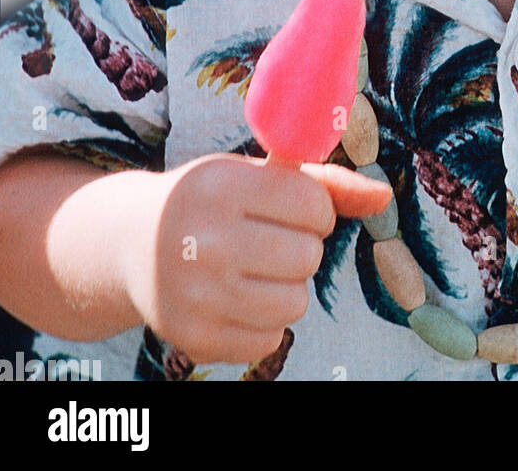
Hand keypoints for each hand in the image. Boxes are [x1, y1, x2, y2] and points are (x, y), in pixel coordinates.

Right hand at [122, 153, 391, 365]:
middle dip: (300, 249)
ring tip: (254, 269)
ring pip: (294, 303)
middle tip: (267, 240)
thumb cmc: (214, 200)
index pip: (313, 205)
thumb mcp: (259, 176)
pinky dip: (264, 323)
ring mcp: (193, 293)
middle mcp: (202, 239)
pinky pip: (270, 341)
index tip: (292, 210)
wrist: (132, 242)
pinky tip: (236, 298)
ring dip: (286, 288)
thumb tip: (385, 198)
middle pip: (307, 257)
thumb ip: (326, 183)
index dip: (315, 210)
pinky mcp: (191, 337)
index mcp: (220, 184)